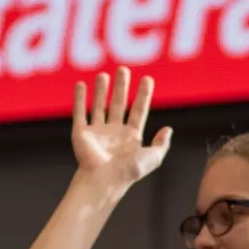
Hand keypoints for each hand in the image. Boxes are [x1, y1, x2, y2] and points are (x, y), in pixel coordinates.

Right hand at [71, 68, 171, 187]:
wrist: (104, 179)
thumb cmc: (129, 171)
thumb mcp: (153, 157)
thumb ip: (162, 143)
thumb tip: (168, 129)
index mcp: (131, 137)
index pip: (139, 110)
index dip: (144, 95)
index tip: (147, 79)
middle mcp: (114, 132)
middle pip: (119, 104)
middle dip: (122, 87)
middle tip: (124, 69)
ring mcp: (97, 132)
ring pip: (99, 105)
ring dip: (101, 90)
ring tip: (103, 75)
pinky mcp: (81, 133)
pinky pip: (80, 112)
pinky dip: (80, 98)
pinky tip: (81, 85)